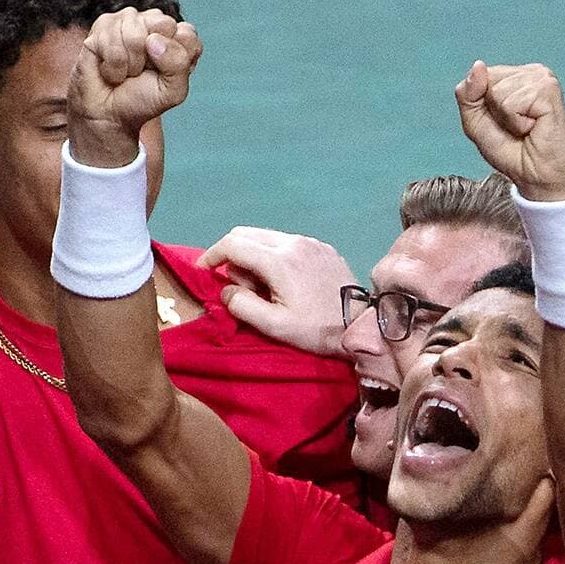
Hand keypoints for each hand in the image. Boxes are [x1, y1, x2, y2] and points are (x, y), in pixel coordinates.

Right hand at [68, 7, 202, 164]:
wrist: (110, 114)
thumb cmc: (142, 100)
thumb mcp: (173, 92)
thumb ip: (179, 64)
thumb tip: (153, 40)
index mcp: (176, 36)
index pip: (187, 34)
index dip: (175, 60)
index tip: (163, 75)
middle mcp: (154, 21)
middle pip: (164, 24)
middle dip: (151, 59)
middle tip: (143, 71)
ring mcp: (128, 19)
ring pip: (134, 35)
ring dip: (129, 65)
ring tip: (125, 72)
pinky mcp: (103, 24)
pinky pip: (111, 42)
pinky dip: (112, 66)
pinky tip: (111, 69)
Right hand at [196, 227, 354, 357]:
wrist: (361, 325)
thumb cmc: (316, 330)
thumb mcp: (274, 326)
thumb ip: (243, 306)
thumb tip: (227, 289)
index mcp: (278, 260)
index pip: (233, 244)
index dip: (212, 255)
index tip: (203, 270)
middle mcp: (293, 241)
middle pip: (247, 233)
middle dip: (232, 255)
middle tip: (238, 285)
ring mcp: (309, 241)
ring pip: (266, 236)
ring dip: (253, 255)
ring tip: (262, 286)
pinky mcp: (321, 246)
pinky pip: (287, 242)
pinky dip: (274, 255)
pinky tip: (283, 280)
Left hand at [454, 62, 564, 201]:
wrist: (535, 176)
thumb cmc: (510, 151)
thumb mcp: (476, 123)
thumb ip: (468, 94)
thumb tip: (478, 66)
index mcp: (515, 75)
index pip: (481, 75)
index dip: (483, 105)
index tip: (502, 122)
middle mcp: (530, 72)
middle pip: (488, 81)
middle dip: (494, 112)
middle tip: (515, 128)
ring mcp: (541, 77)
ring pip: (498, 91)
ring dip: (507, 119)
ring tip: (525, 129)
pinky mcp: (548, 89)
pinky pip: (512, 103)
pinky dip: (517, 123)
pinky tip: (533, 128)